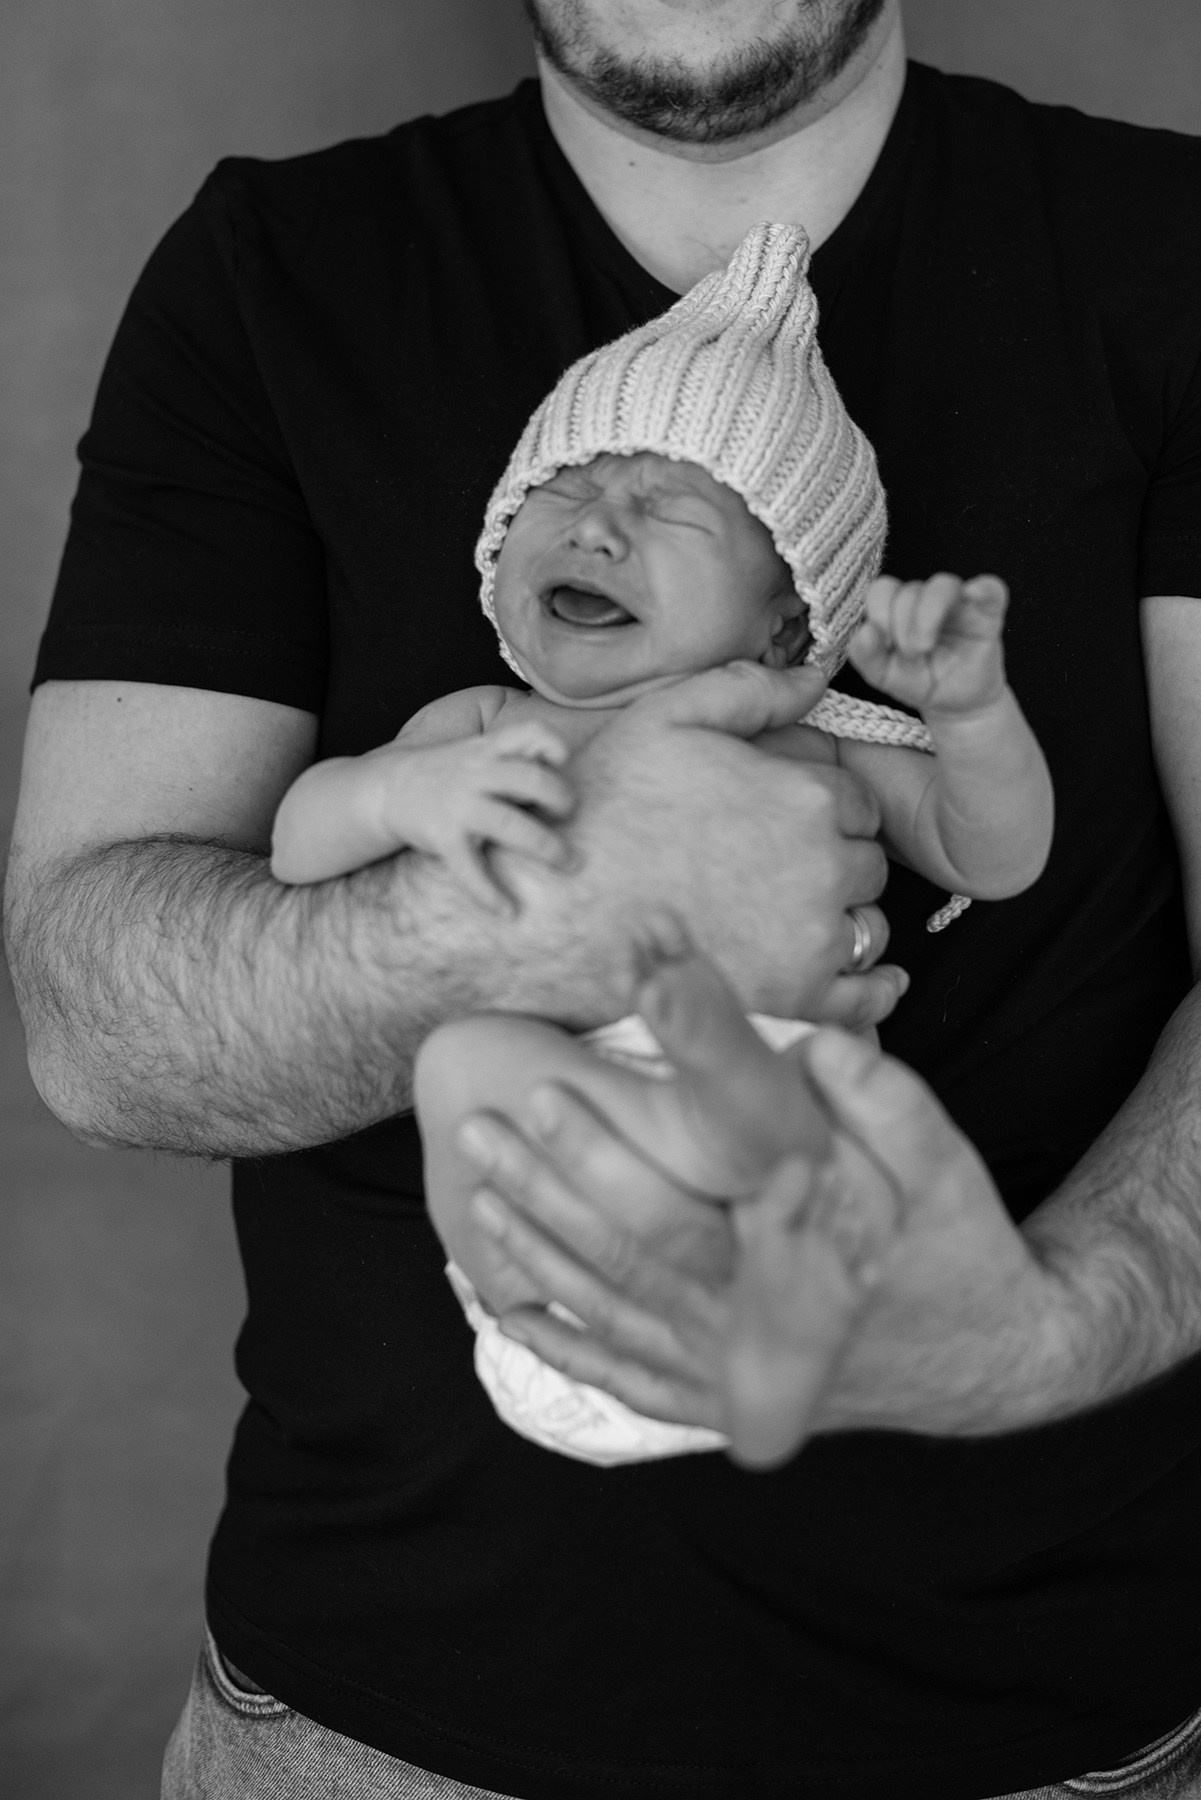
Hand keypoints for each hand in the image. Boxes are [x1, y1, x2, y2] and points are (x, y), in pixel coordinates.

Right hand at [385, 721, 573, 910]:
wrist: (389, 788)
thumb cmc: (448, 772)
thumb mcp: (477, 751)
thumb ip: (514, 756)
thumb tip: (562, 772)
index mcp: (488, 749)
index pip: (529, 732)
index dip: (553, 745)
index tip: (562, 763)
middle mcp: (475, 773)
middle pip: (531, 780)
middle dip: (562, 799)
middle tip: (569, 815)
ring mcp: (458, 805)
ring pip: (511, 826)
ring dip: (547, 847)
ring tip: (568, 863)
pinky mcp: (442, 836)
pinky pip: (470, 870)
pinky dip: (491, 894)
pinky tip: (509, 911)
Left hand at [457, 940, 1073, 1450]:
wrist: (993, 1357)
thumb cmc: (955, 1241)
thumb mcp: (946, 1162)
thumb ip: (885, 1104)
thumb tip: (815, 1047)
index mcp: (802, 1257)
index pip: (694, 1191)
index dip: (616, 1137)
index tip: (558, 1079)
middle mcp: (754, 1321)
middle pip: (630, 1247)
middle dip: (550, 1182)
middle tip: (488, 1124)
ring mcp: (729, 1370)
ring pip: (610, 1306)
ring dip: (536, 1246)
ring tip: (476, 1185)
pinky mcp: (718, 1396)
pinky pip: (620, 1375)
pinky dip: (557, 1343)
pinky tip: (502, 1308)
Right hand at [492, 661, 897, 1025]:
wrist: (554, 910)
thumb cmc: (602, 812)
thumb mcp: (665, 721)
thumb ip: (747, 692)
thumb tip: (814, 676)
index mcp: (805, 798)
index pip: (858, 806)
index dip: (825, 813)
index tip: (790, 826)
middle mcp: (824, 867)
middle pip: (866, 867)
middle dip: (834, 867)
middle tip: (781, 874)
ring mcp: (812, 940)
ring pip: (867, 929)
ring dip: (842, 923)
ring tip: (790, 923)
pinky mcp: (795, 1000)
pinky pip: (867, 1002)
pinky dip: (871, 992)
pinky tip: (861, 982)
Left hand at [848, 573, 1008, 718]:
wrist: (957, 704)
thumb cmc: (920, 681)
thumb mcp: (884, 676)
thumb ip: (865, 656)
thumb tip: (864, 631)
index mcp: (900, 607)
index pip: (883, 589)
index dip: (879, 613)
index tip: (884, 646)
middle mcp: (927, 599)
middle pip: (909, 590)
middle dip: (902, 627)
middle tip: (910, 656)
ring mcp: (959, 603)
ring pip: (942, 584)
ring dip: (927, 614)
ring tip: (924, 647)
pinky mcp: (988, 613)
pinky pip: (991, 589)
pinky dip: (982, 589)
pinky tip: (973, 596)